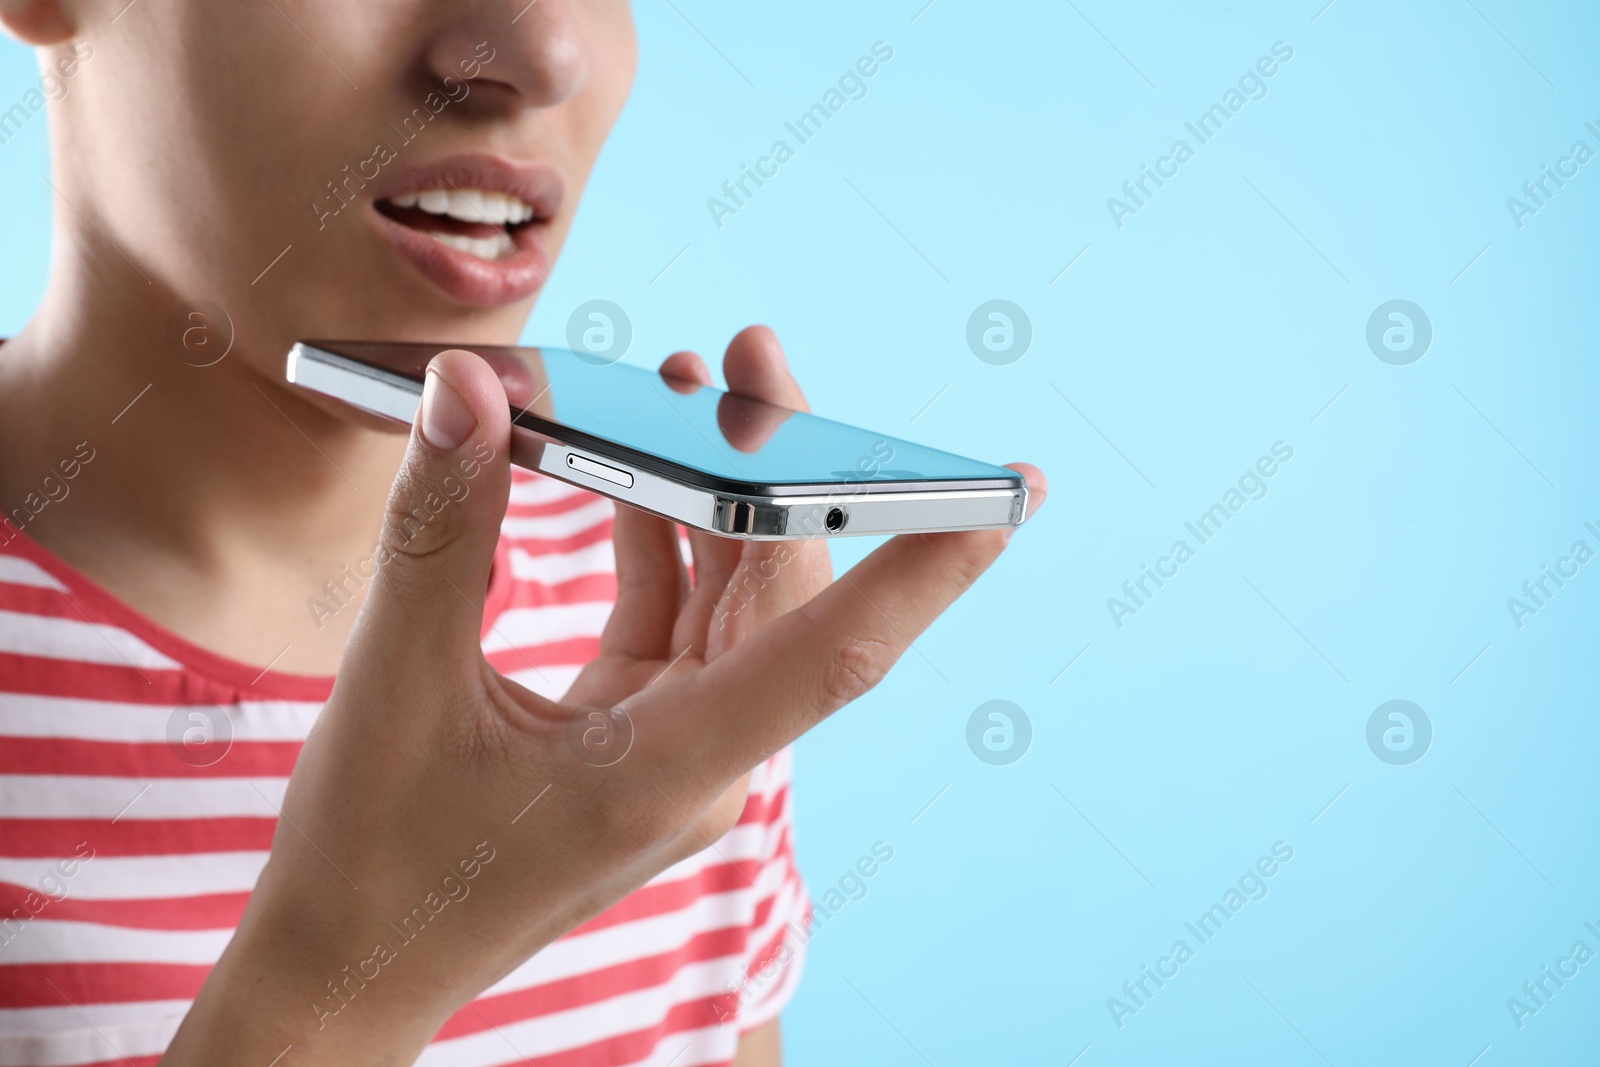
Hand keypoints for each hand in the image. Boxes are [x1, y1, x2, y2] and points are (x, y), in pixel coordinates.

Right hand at [161, 333, 1045, 1063]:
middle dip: (778, 466)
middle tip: (754, 354)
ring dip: (716, 498)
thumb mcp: (397, 684)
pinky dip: (658, 545)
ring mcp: (673, 750)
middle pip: (783, 593)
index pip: (836, 656)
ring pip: (733, 601)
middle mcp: (702, 760)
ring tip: (693, 388)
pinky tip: (627, 473)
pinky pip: (676, 622)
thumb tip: (469, 389)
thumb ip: (444, 529)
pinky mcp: (636, 737)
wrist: (348, 969)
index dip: (925, 568)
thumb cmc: (373, 860)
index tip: (1008, 492)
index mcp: (674, 768)